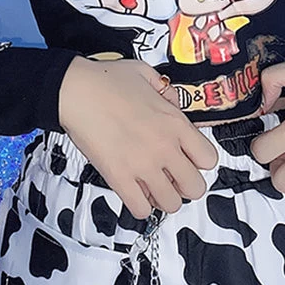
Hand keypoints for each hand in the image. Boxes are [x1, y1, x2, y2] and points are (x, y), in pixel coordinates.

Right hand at [58, 57, 216, 218]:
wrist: (75, 90)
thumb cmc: (106, 80)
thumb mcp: (147, 74)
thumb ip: (167, 91)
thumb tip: (172, 103)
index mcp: (175, 123)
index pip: (209, 159)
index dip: (199, 162)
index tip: (188, 159)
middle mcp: (164, 147)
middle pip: (196, 188)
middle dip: (185, 184)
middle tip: (172, 177)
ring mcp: (143, 165)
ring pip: (172, 204)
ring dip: (164, 197)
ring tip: (153, 186)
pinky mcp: (119, 178)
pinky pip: (141, 209)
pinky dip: (140, 206)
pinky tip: (135, 192)